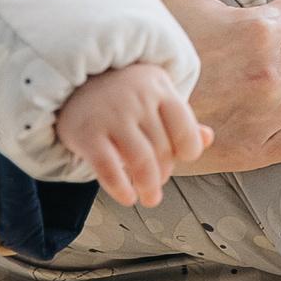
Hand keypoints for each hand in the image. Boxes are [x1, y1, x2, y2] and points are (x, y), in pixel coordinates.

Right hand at [55, 63, 209, 207]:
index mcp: (159, 87)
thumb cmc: (122, 94)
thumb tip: (207, 139)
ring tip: (148, 198)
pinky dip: (120, 188)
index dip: (189, 150)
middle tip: (157, 185)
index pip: (185, 127)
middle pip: (162, 147)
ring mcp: (111, 114)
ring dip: (149, 186)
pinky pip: (108, 168)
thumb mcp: (154, 95)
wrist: (72, 83)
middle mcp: (137, 98)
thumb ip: (179, 118)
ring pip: (140, 160)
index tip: (182, 160)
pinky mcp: (86, 133)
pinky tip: (127, 197)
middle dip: (164, 173)